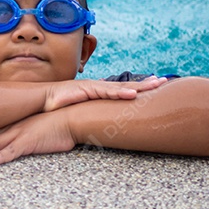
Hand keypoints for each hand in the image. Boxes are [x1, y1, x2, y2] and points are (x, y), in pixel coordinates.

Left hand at [0, 111, 76, 165]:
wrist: (72, 117)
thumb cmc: (55, 123)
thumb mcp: (33, 125)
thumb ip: (21, 131)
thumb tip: (13, 137)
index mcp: (10, 124)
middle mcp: (10, 128)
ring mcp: (19, 134)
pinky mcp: (30, 142)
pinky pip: (13, 151)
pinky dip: (0, 157)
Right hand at [42, 76, 164, 111]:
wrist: (43, 100)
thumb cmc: (60, 107)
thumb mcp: (81, 112)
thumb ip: (92, 116)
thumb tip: (101, 126)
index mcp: (99, 93)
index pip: (123, 90)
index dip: (139, 88)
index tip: (154, 86)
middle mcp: (99, 87)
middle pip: (127, 85)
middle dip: (146, 84)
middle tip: (164, 81)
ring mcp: (94, 87)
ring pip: (121, 86)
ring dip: (139, 86)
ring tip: (156, 85)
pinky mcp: (87, 90)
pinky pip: (107, 91)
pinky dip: (120, 93)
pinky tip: (133, 94)